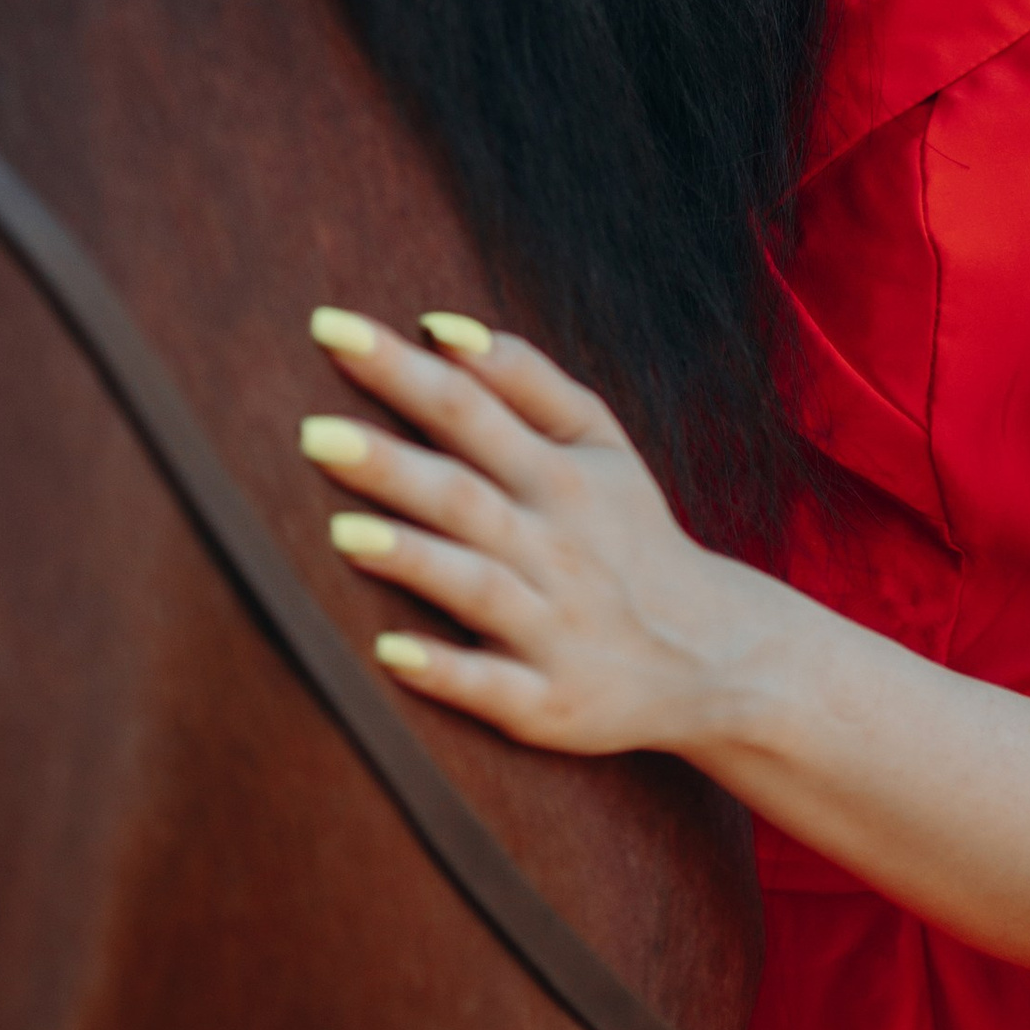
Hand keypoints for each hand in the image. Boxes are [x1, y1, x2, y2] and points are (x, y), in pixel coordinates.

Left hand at [298, 306, 759, 754]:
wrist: (716, 655)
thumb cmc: (632, 534)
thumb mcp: (601, 444)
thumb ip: (525, 380)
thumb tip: (442, 327)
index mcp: (559, 474)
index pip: (468, 407)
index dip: (400, 367)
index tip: (328, 327)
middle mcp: (555, 547)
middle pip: (464, 495)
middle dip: (390, 465)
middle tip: (313, 432)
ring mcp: (552, 628)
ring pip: (476, 587)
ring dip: (414, 559)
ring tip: (344, 532)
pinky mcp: (549, 703)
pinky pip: (494, 687)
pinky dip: (446, 672)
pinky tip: (391, 654)